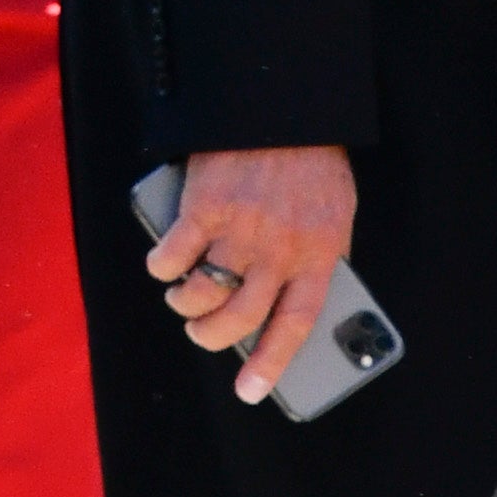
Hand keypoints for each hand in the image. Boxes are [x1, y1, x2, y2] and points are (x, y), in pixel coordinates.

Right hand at [145, 143, 358, 410]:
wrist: (283, 105)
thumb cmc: (310, 163)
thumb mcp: (334, 214)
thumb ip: (316, 256)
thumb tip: (290, 303)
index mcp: (319, 254)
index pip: (296, 324)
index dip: (271, 362)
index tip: (250, 391)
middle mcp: (280, 248)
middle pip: (240, 317)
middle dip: (213, 337)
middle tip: (201, 334)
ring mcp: (241, 229)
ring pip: (202, 294)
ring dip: (185, 305)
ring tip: (182, 298)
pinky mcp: (204, 206)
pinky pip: (174, 256)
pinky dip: (162, 267)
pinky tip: (163, 264)